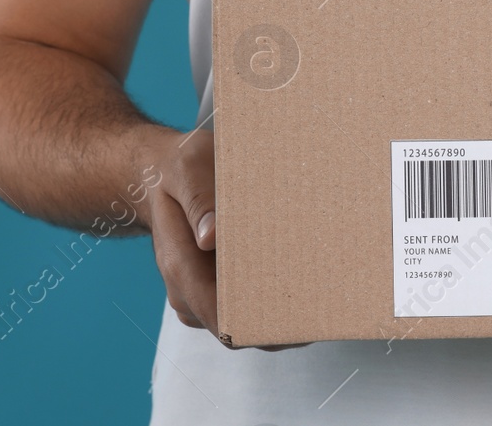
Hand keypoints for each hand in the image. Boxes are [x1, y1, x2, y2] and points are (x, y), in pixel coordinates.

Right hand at [133, 124, 306, 350]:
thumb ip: (199, 198)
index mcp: (180, 266)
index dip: (263, 326)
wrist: (162, 173)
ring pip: (248, 318)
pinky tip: (304, 272)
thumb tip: (211, 236)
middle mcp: (189, 291)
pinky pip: (248, 302)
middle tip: (330, 298)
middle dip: (284, 318)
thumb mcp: (188, 167)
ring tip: (324, 285)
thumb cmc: (180, 166)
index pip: (222, 320)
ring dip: (282, 306)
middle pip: (243, 326)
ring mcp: (202, 294)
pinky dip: (274, 292)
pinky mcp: (216, 287)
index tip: (303, 314)